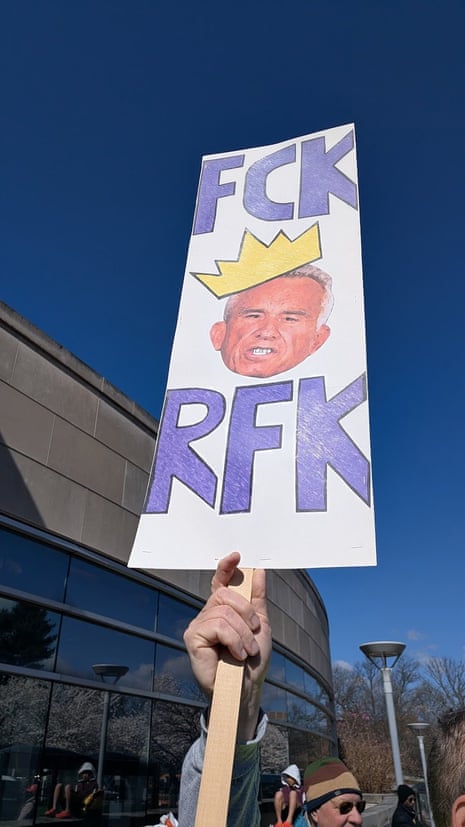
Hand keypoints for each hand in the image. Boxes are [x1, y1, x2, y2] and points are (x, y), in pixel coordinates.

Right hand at [184, 552, 270, 738]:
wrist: (246, 688)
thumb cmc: (252, 660)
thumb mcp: (261, 626)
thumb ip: (257, 599)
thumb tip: (258, 571)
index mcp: (223, 609)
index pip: (220, 581)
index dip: (226, 567)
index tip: (236, 556)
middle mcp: (208, 613)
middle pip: (224, 593)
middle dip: (246, 612)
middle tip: (254, 633)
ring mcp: (198, 624)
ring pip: (224, 612)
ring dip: (243, 633)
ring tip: (246, 651)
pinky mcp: (192, 637)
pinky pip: (217, 625)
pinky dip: (234, 639)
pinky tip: (236, 654)